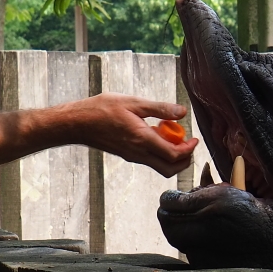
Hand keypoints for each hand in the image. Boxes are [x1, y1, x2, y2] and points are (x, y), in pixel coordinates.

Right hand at [58, 94, 198, 176]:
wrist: (78, 123)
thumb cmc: (101, 110)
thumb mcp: (133, 102)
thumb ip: (160, 108)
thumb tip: (182, 112)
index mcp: (142, 140)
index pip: (174, 155)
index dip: (189, 149)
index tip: (195, 138)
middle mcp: (138, 153)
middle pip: (170, 169)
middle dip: (185, 159)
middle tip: (189, 143)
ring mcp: (132, 157)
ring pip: (160, 167)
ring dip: (172, 157)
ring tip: (172, 135)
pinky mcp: (127, 156)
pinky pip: (150, 160)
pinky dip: (159, 152)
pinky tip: (156, 133)